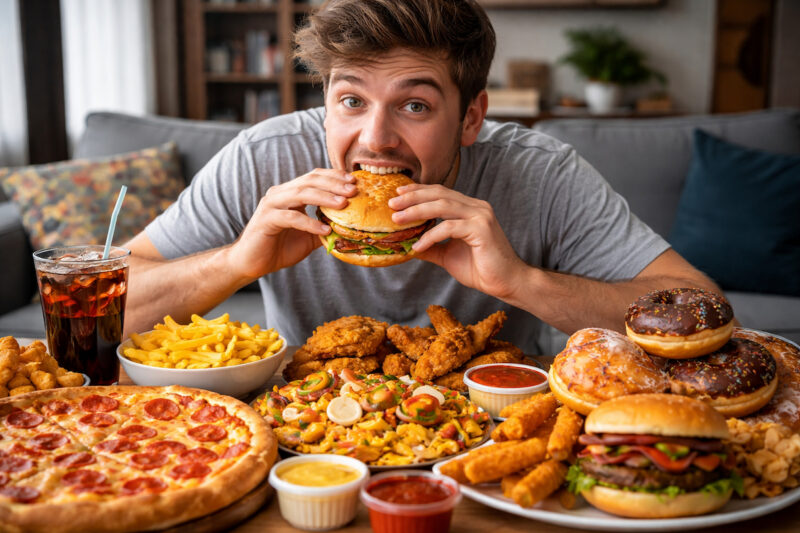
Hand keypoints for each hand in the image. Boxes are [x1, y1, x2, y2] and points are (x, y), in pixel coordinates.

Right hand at [227, 169, 355, 279]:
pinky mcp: (266, 220)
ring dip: (324, 198)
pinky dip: (309, 223)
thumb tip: (349, 227)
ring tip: (343, 204)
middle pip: (309, 181)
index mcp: (289, 193)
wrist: (252, 263)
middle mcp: (279, 194)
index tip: (354, 182)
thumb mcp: (308, 237)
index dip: (334, 177)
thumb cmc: (279, 248)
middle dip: (333, 184)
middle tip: (353, 190)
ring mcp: (271, 205)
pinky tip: (324, 230)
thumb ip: (324, 227)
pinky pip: (291, 218)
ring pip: (300, 194)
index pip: (313, 177)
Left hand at [389, 183, 528, 300]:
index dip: (419, 191)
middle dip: (413, 197)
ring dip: (417, 211)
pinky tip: (418, 246)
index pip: (441, 193)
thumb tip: (407, 245)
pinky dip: (431, 236)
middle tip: (392, 204)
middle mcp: (476, 207)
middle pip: (439, 194)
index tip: (398, 195)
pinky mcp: (482, 229)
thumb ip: (430, 246)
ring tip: (398, 220)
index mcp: (470, 209)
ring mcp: (481, 216)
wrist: (507, 283)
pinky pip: (449, 227)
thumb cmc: (481, 269)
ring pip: (442, 206)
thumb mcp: (448, 255)